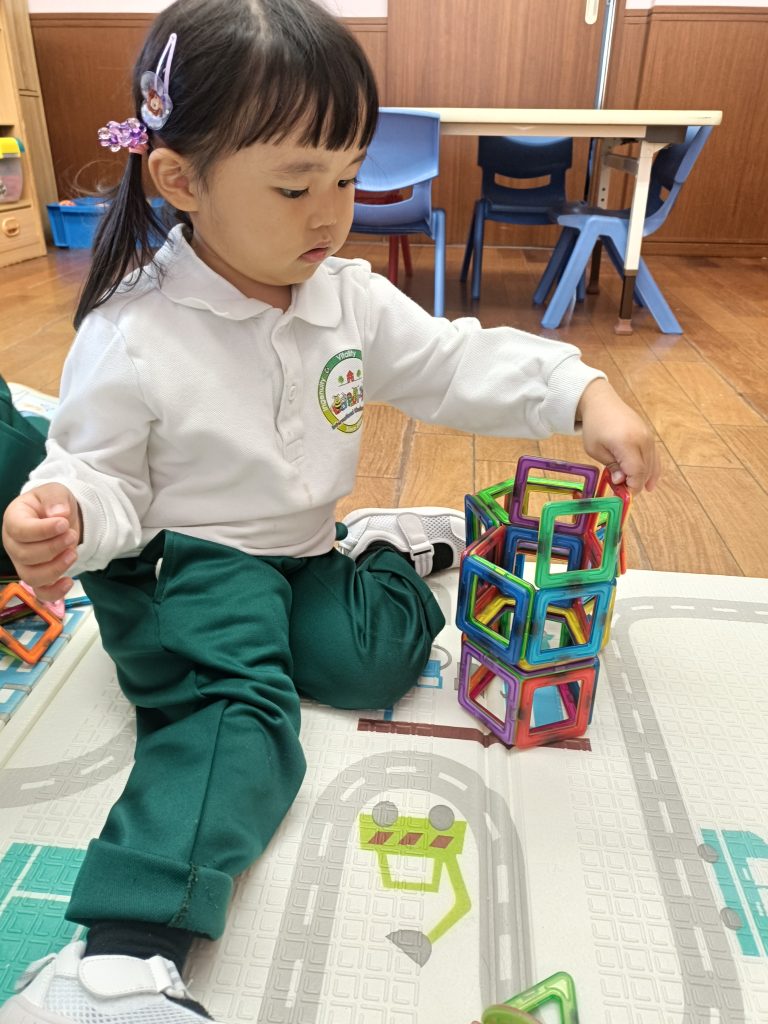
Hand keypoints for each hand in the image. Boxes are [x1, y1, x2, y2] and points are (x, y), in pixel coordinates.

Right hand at [1, 483, 82, 601]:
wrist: (62, 518)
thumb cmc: (52, 504)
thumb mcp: (55, 491)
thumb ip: (55, 498)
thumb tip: (58, 514)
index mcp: (14, 520)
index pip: (19, 530)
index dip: (42, 530)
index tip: (63, 524)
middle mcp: (14, 544)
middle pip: (25, 555)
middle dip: (53, 547)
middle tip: (71, 535)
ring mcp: (23, 563)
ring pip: (31, 577)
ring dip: (55, 568)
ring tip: (72, 553)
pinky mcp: (38, 577)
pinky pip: (41, 593)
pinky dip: (55, 592)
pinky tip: (69, 581)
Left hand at [576, 378, 659, 493]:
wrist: (601, 402)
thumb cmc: (594, 426)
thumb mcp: (595, 449)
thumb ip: (611, 466)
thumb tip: (622, 481)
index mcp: (626, 443)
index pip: (636, 472)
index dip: (632, 486)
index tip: (623, 495)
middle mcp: (642, 439)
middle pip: (645, 470)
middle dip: (636, 484)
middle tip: (624, 493)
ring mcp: (648, 437)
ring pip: (652, 464)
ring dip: (645, 479)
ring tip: (637, 490)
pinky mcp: (649, 436)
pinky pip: (654, 456)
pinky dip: (653, 470)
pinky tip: (649, 483)